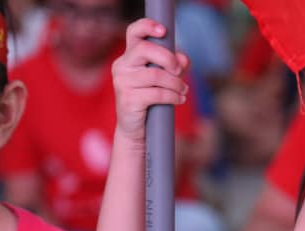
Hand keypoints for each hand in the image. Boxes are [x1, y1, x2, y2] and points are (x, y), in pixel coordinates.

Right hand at [113, 19, 189, 143]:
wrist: (137, 129)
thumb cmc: (151, 100)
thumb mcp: (164, 79)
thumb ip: (174, 65)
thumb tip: (183, 59)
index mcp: (129, 57)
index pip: (134, 33)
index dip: (147, 26)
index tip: (163, 31)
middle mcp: (121, 66)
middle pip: (145, 50)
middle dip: (168, 59)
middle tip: (179, 71)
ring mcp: (122, 83)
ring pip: (155, 75)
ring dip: (175, 83)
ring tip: (183, 90)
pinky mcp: (128, 100)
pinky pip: (156, 94)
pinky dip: (172, 96)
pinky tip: (179, 99)